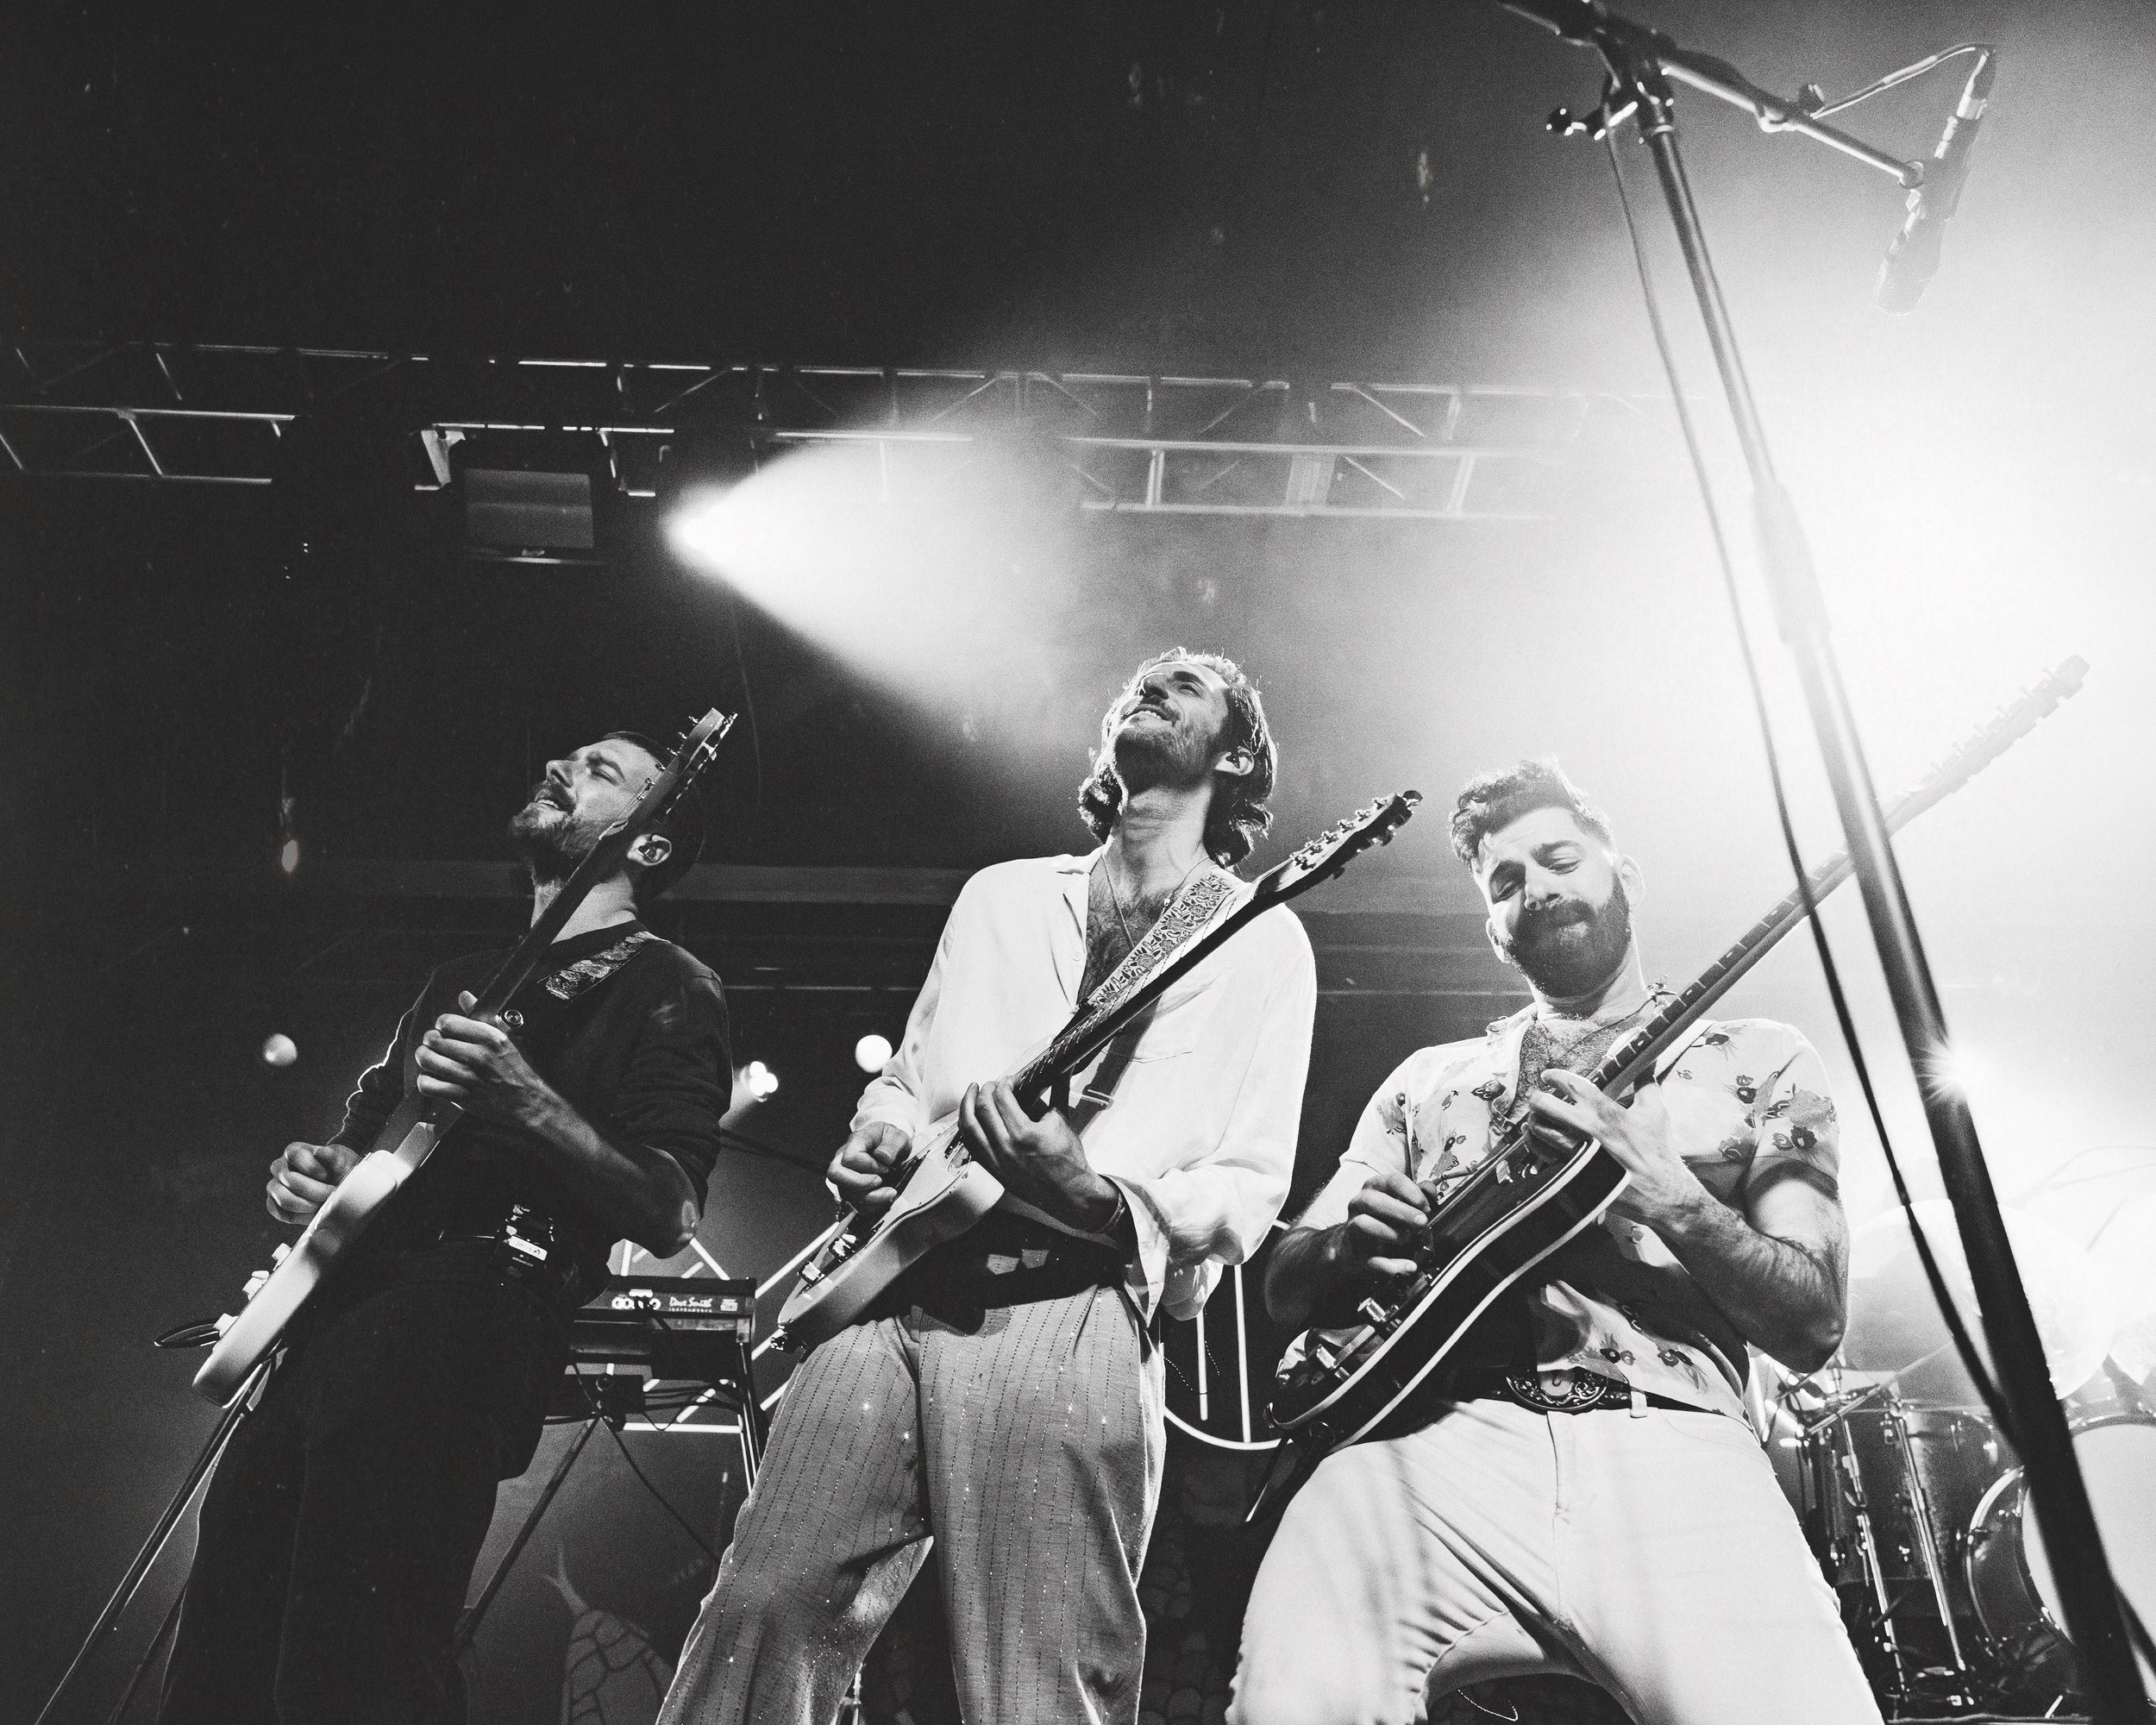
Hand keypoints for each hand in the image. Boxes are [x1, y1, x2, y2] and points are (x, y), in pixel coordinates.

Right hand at [267, 1141, 360, 1224]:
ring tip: (324, 1206)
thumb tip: (321, 1153)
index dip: (312, 1167)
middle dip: (314, 1191)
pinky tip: (315, 1215)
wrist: (335, 1184)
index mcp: (293, 1151)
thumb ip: (334, 1157)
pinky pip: (281, 1214)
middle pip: (289, 1179)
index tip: (328, 1176)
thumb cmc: (337, 1169)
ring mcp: (274, 1186)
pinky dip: (300, 1217)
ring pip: (283, 1199)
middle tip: (330, 1195)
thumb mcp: (342, 1160)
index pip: (296, 1156)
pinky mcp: (273, 1204)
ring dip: (307, 1206)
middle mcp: (279, 1167)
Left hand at [414, 990, 555, 1124]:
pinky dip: (425, 1081)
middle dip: (430, 1041)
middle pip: (433, 1040)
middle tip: (435, 1045)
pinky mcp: (462, 1097)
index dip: (442, 1025)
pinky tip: (433, 1078)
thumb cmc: (518, 1068)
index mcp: (490, 1037)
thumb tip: (465, 996)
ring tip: (430, 1059)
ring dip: (425, 1059)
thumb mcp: (507, 1036)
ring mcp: (470, 1077)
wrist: (529, 1101)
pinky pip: (429, 1085)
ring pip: (427, 1061)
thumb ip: (484, 1015)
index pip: (447, 1022)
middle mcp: (479, 1056)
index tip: (446, 1030)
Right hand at [829, 1121, 910, 1219]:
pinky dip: (872, 1206)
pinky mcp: (853, 1190)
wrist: (894, 1149)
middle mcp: (844, 1159)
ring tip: (890, 1192)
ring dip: (870, 1197)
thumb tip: (882, 1157)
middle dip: (860, 1184)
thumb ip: (891, 1144)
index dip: (869, 1166)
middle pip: (835, 1175)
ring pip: (846, 1193)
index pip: (850, 1158)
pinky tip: (885, 1198)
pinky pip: (856, 1205)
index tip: (887, 1167)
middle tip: (880, 1181)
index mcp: (855, 1142)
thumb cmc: (892, 1141)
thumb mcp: (897, 1137)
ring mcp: (846, 1176)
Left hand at [956, 1080, 1118, 1234]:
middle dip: (986, 1090)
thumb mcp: (1062, 1121)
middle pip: (983, 1108)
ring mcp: (996, 1160)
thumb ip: (1054, 1092)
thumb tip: (1053, 1073)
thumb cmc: (1068, 1161)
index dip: (1004, 1083)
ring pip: (969, 1127)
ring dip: (968, 1105)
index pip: (1003, 1098)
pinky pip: (970, 1146)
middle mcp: (1006, 1147)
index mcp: (1024, 1133)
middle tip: (992, 1085)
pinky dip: (967, 1128)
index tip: (1010, 1081)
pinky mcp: (993, 1170)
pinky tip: (969, 1118)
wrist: (1069, 1192)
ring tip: (971, 1093)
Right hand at [1330, 1168, 1431, 1293]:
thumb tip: (1431, 1190)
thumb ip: (1416, 1196)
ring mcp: (1354, 1230)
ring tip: (1407, 1239)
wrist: (1352, 1248)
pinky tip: (1408, 1267)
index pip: (1390, 1181)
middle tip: (1421, 1222)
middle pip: (1373, 1201)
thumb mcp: (1397, 1203)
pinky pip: (1371, 1260)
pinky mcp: (1356, 1255)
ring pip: (1363, 1224)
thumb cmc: (1379, 1220)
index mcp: (1373, 1189)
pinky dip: (1390, 1266)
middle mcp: (1360, 1206)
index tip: (1425, 1206)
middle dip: (1400, 1211)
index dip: (1410, 1191)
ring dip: (1388, 1232)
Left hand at [1527, 1069, 1705, 1229]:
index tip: (1549, 1076)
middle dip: (1536, 1098)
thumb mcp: (1656, 1112)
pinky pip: (1543, 1156)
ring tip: (1537, 1119)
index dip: (1555, 1076)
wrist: (1661, 1192)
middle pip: (1544, 1105)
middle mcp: (1586, 1129)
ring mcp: (1576, 1153)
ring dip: (1534, 1122)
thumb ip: (1646, 1083)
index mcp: (1605, 1111)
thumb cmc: (1658, 1152)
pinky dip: (1538, 1146)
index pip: (1570, 1084)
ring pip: (1538, 1130)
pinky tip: (1540, 1141)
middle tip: (1538, 1098)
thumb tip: (1647, 1062)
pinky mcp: (1572, 1173)